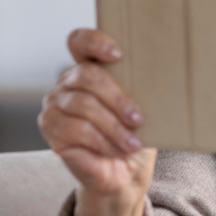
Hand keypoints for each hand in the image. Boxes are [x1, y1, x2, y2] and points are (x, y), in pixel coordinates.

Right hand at [38, 28, 156, 215]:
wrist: (125, 175)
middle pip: (86, 75)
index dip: (95, 42)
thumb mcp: (144, 108)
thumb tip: (164, 68)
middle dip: (117, 98)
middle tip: (138, 118)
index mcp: (90, 68)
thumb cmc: (136, 136)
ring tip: (132, 142)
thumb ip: (141, 86)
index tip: (118, 55)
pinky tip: (116, 150)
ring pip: (82, 104)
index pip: (80, 41)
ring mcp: (54, 104)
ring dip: (112, 126)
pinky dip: (101, 141)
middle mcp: (67, 82)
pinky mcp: (50, 129)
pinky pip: (74, 129)